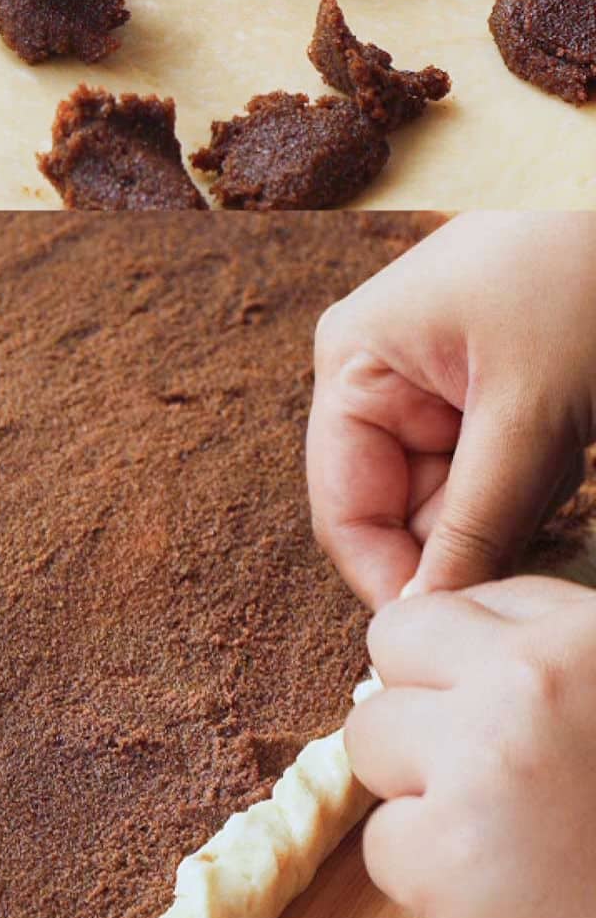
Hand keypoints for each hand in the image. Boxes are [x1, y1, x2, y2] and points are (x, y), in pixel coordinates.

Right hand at [307, 213, 595, 610]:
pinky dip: (524, 496)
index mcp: (353, 362)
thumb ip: (475, 523)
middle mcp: (374, 374)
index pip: (344, 507)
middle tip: (521, 584)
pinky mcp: (474, 391)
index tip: (445, 637)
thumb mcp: (528, 413)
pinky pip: (483, 473)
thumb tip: (427, 615)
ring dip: (500, 525)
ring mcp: (424, 382)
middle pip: (393, 509)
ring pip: (445, 500)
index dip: (388, 578)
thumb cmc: (578, 279)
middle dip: (457, 551)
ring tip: (552, 492)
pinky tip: (561, 476)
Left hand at [346, 577, 595, 917]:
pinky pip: (381, 842)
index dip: (454, 667)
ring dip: (419, 790)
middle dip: (421, 709)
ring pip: (367, 741)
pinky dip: (429, 879)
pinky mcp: (450, 860)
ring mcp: (483, 764)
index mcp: (580, 635)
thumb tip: (431, 616)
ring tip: (506, 833)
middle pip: (389, 649)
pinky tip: (505, 894)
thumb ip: (535, 636)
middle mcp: (529, 682)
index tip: (502, 717)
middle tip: (495, 774)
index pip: (441, 608)